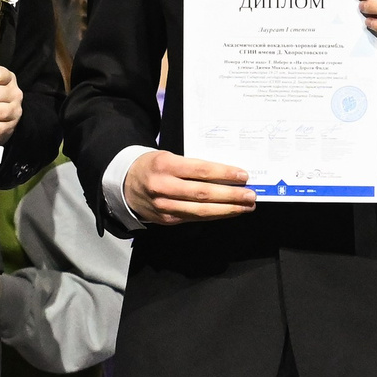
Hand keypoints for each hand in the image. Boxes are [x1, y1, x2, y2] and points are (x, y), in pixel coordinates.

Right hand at [123, 150, 255, 224]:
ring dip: (227, 209)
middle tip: (251, 195)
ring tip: (246, 206)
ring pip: (201, 210)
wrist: (126, 185)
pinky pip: (195, 218)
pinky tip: (229, 212)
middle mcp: (163, 187)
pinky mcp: (167, 219)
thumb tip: (226, 174)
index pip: (200, 170)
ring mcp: (165, 206)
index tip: (243, 175)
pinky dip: (215, 215)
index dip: (224, 174)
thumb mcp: (168, 156)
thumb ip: (192, 166)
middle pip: (203, 193)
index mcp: (165, 165)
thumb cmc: (153, 167)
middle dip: (231, 195)